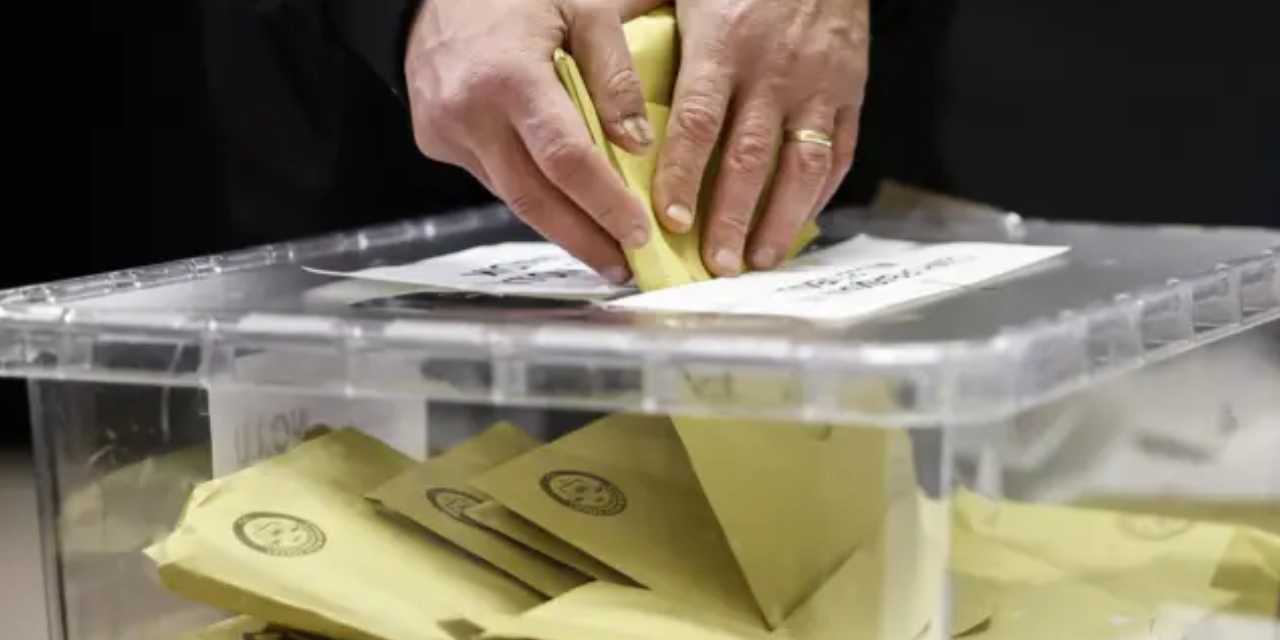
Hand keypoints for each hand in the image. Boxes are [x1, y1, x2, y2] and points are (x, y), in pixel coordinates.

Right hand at [404, 0, 662, 282]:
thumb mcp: (583, 9)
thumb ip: (615, 75)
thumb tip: (637, 143)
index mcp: (509, 77)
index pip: (564, 159)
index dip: (604, 202)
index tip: (638, 232)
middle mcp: (469, 113)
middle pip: (533, 198)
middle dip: (583, 240)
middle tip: (625, 267)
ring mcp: (445, 132)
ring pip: (512, 197)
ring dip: (561, 228)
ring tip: (605, 250)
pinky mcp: (435, 142)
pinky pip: (494, 180)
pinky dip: (533, 197)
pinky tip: (565, 211)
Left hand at [654, 0, 869, 274]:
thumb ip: (637, 20)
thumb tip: (583, 66)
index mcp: (725, 41)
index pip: (698, 122)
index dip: (682, 175)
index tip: (667, 219)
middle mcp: (774, 70)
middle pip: (749, 158)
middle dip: (730, 218)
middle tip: (715, 264)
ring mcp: (819, 84)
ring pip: (801, 166)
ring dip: (779, 220)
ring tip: (758, 260)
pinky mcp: (852, 89)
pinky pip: (839, 152)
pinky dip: (820, 194)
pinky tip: (797, 224)